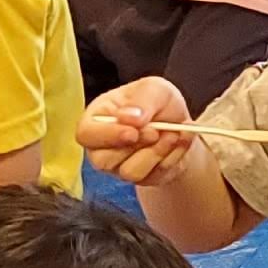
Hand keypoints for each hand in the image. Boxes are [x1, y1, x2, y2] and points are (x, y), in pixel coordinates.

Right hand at [77, 76, 199, 185]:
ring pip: (130, 173)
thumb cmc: (159, 103)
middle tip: (157, 131)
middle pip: (103, 160)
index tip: (132, 132)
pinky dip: (169, 160)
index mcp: (97, 118)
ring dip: (156, 153)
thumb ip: (142, 99)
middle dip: (135, 146)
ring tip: (171, 134)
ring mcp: (119, 166)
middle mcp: (102, 146)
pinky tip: (176, 143)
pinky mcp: (139, 179)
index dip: (106, 136)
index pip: (85, 134)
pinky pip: (151, 178)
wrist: (181, 125)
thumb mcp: (155, 88)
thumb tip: (129, 117)